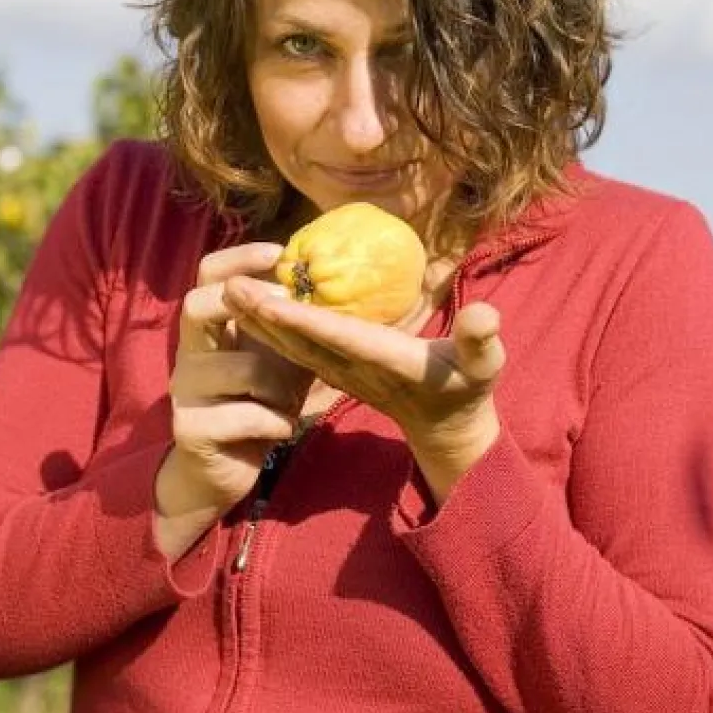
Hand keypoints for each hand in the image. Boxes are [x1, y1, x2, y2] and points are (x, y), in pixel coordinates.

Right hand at [159, 244, 314, 521]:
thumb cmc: (257, 406)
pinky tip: (279, 430)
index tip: (280, 251)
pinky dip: (275, 422)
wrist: (224, 472)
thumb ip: (289, 328)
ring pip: (242, 368)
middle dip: (251, 307)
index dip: (239, 257)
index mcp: (209, 331)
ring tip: (289, 402)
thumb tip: (332, 288)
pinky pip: (245, 414)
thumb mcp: (277, 360)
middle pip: (196, 304)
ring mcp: (185, 392)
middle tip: (289, 319)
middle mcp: (189, 354)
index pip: (207, 275)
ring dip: (280, 385)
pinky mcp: (192, 429)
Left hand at [222, 276, 504, 498]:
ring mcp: (342, 373)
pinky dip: (273, 331)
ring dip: (259, 322)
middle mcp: (355, 368)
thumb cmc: (467, 386)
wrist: (446, 426)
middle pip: (301, 340)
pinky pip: (298, 350)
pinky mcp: (337, 372)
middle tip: (227, 286)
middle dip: (264, 316)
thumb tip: (485, 316)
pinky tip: (251, 311)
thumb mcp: (485, 364)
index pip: (339, 338)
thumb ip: (482, 340)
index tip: (268, 301)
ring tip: (228, 292)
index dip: (303, 321)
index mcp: (387, 362)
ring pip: (292, 346)